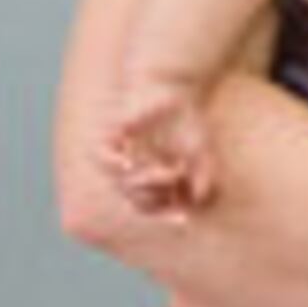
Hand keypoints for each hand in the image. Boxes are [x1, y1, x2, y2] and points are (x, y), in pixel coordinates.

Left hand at [101, 81, 220, 220]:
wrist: (172, 86)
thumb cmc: (186, 119)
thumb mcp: (201, 149)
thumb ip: (203, 174)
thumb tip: (199, 199)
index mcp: (153, 179)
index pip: (155, 208)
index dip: (168, 217)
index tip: (184, 220)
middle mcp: (137, 172)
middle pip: (140, 202)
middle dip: (160, 196)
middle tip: (180, 178)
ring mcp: (124, 156)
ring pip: (124, 185)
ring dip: (144, 182)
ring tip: (170, 171)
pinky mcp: (113, 136)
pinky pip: (103, 156)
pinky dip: (111, 162)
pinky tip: (127, 161)